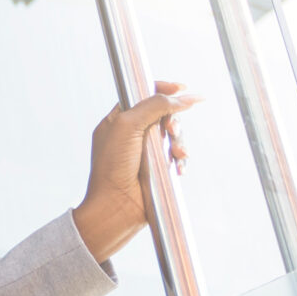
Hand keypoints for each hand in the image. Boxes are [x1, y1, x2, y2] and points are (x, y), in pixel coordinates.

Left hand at [70, 80, 199, 262]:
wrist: (116, 207)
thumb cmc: (113, 167)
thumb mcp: (128, 126)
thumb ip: (154, 105)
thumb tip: (183, 96)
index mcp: (119, 119)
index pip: (143, 94)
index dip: (163, 89)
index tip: (182, 88)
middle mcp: (132, 133)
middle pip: (164, 114)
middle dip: (174, 121)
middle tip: (171, 132)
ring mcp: (145, 152)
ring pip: (174, 136)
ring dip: (179, 143)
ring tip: (177, 155)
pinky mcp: (157, 168)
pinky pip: (177, 157)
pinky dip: (181, 160)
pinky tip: (179, 168)